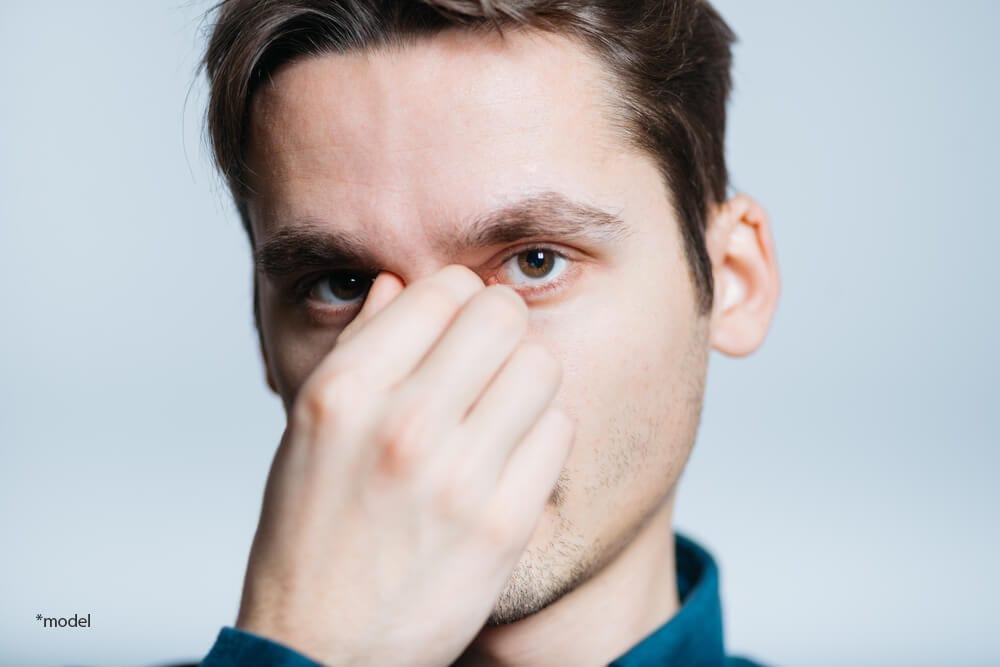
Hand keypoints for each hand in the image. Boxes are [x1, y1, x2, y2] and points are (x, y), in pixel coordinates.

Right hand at [235, 264, 574, 665]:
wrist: (323, 645)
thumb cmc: (312, 534)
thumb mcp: (309, 429)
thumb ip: (359, 348)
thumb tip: (402, 287)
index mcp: (345, 392)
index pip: (442, 288)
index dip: (456, 299)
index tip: (455, 326)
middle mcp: (402, 425)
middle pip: (502, 316)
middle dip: (499, 329)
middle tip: (487, 361)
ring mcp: (456, 476)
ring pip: (541, 367)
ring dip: (526, 380)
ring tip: (500, 409)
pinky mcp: (502, 523)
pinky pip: (559, 432)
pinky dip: (541, 434)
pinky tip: (511, 455)